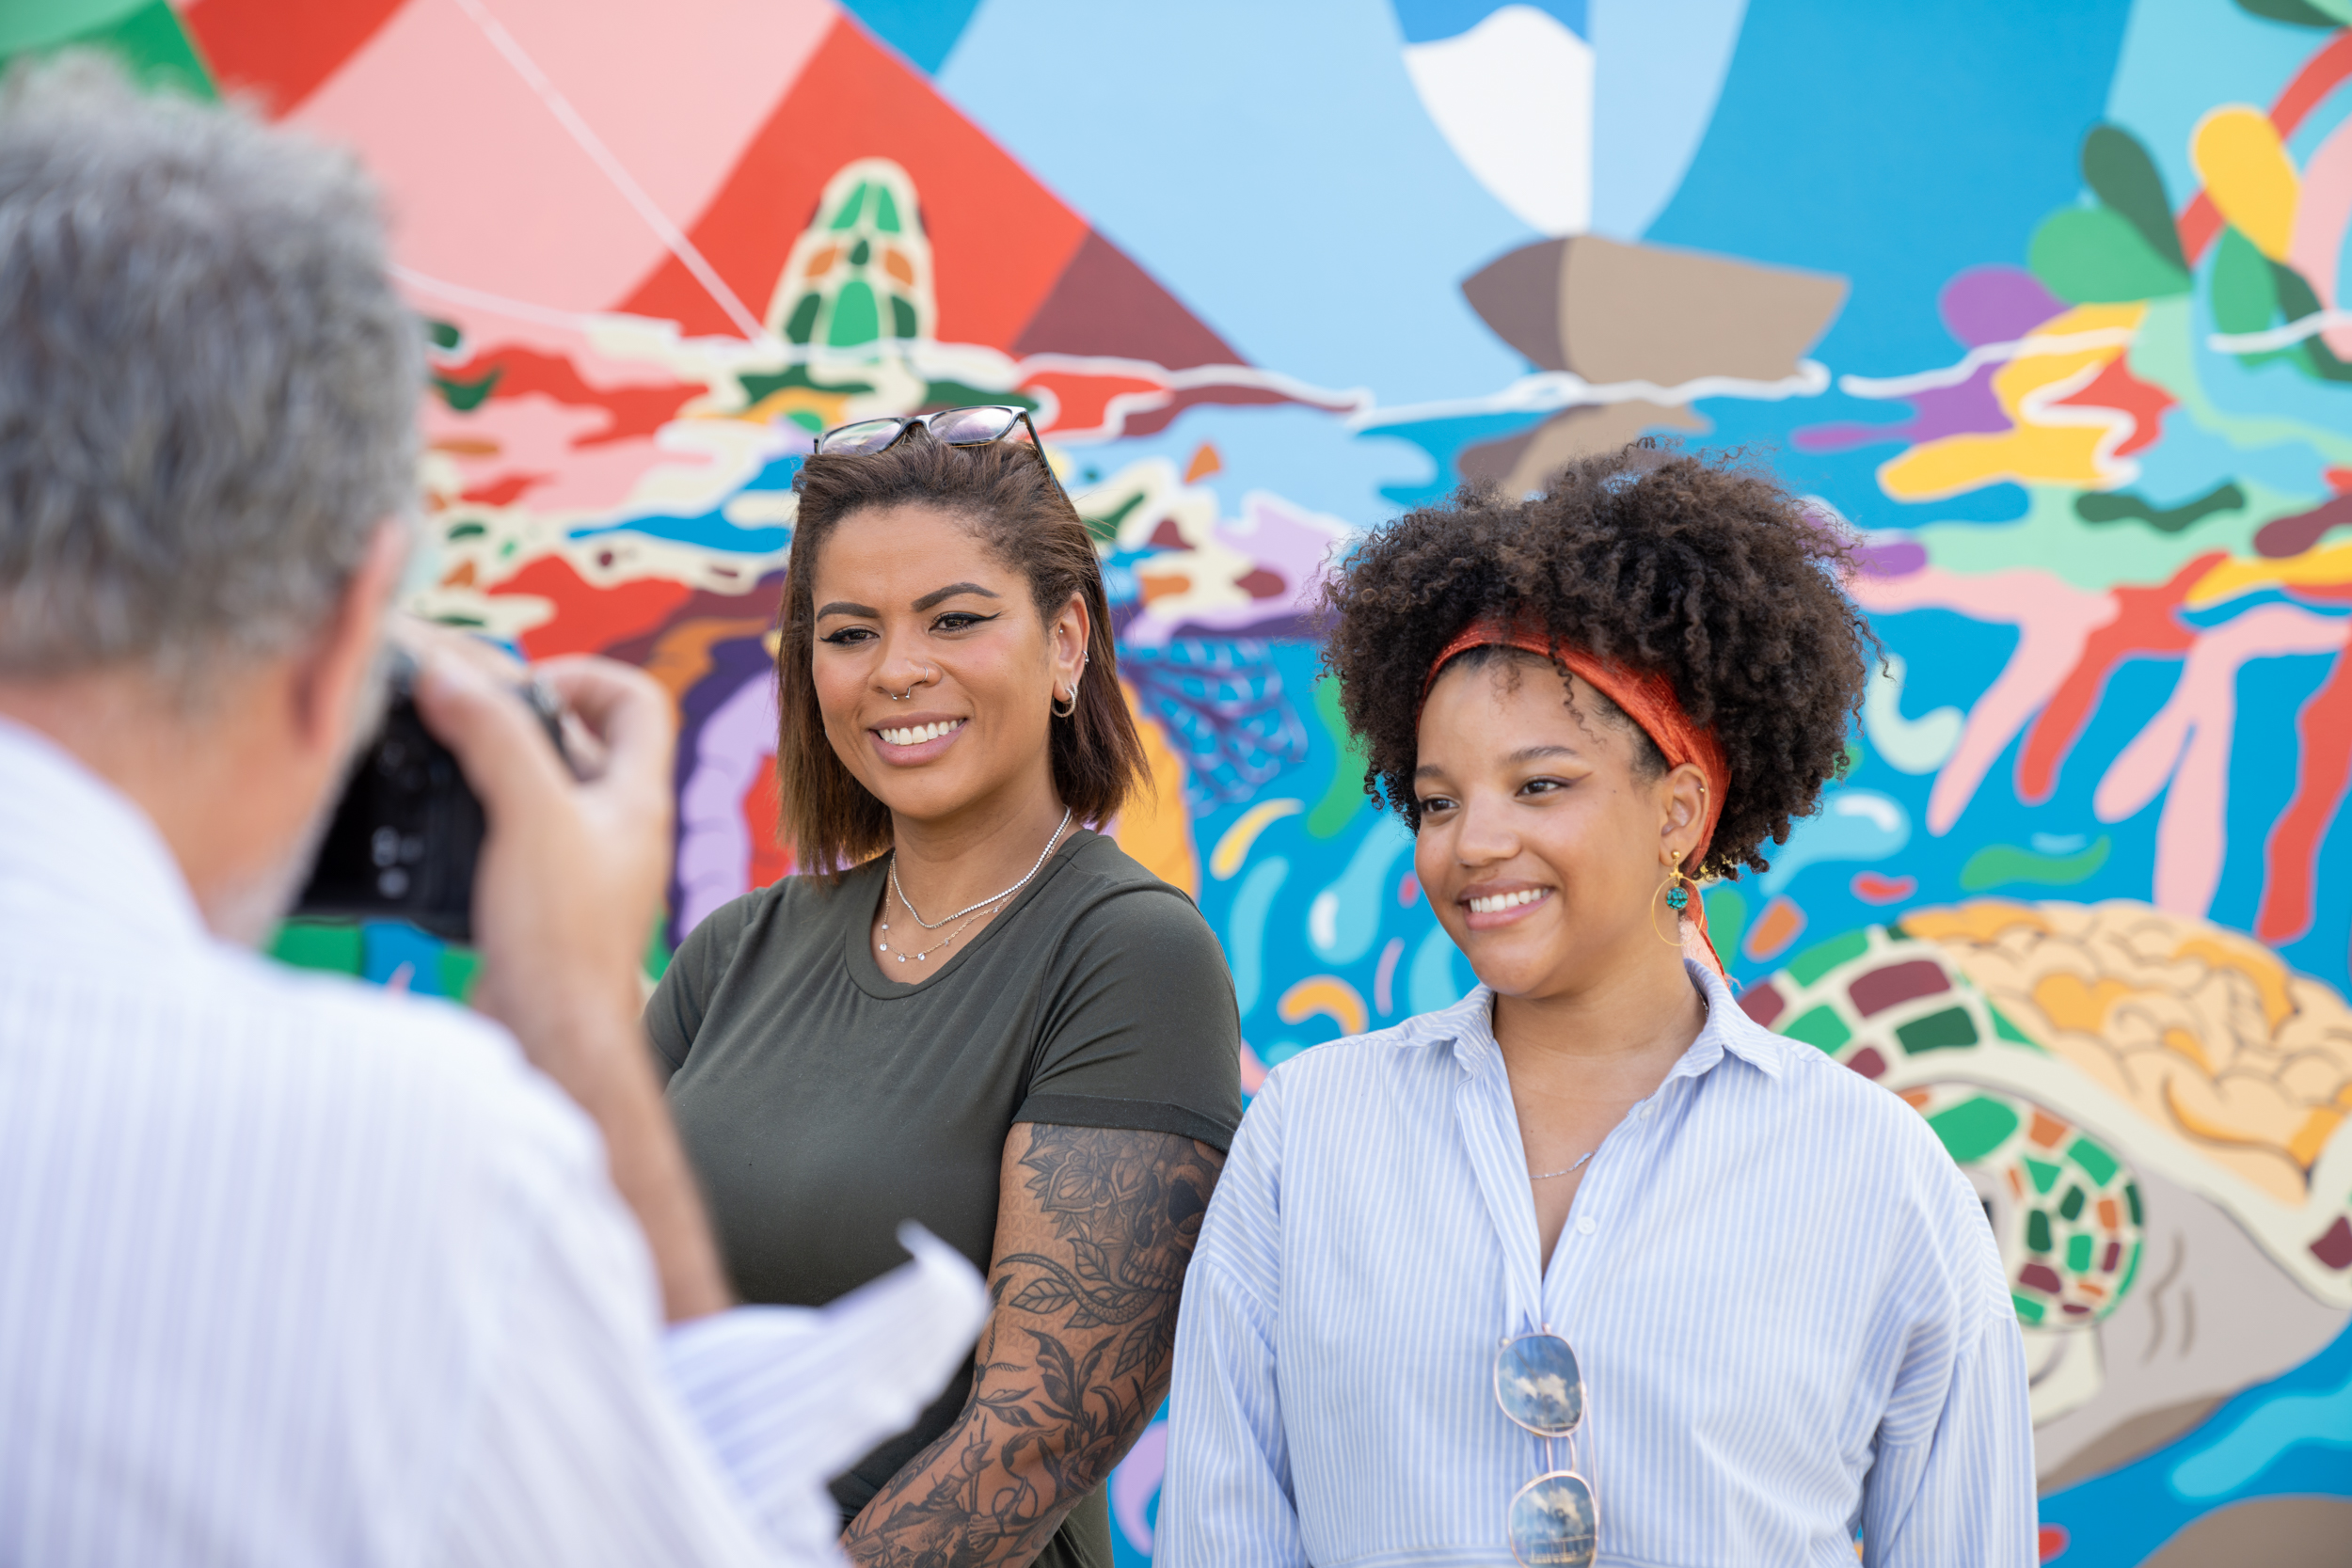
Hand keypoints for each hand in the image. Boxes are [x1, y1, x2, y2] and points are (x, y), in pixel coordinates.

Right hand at [406, 622, 730, 1320]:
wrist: (551, 1042)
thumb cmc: (560, 939)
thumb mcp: (529, 817)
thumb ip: (495, 739)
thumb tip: (449, 674)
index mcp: (637, 799)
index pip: (639, 701)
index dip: (586, 676)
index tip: (522, 687)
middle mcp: (619, 830)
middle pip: (581, 742)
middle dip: (520, 719)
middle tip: (457, 718)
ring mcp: (583, 870)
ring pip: (542, 793)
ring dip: (492, 769)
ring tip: (437, 762)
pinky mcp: (543, 907)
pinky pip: (515, 840)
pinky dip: (478, 821)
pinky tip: (434, 828)